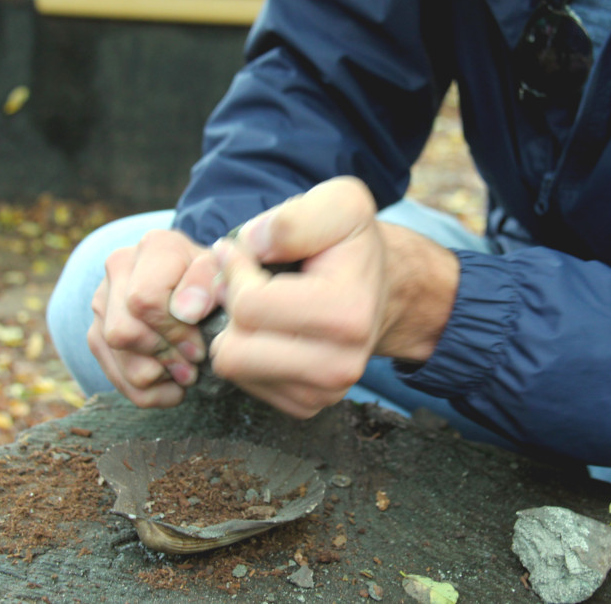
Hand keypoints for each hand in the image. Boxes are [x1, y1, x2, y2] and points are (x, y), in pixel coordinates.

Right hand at [87, 229, 220, 407]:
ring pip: (116, 356)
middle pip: (124, 332)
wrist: (204, 286)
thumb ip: (211, 284)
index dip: (175, 333)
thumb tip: (186, 310)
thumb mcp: (227, 278)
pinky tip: (173, 387)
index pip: (145, 301)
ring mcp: (103, 299)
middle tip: (194, 365)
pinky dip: (146, 392)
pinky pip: (112, 376)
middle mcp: (120, 266)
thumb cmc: (218, 283)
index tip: (200, 347)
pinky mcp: (97, 331)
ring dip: (155, 376)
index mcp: (156, 246)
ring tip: (186, 375)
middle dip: (164, 356)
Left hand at [210, 176, 458, 417]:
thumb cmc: (352, 244)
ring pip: (234, 370)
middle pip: (233, 353)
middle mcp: (340, 367)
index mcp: (347, 317)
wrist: (380, 288)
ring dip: (236, 332)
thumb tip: (249, 245)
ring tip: (263, 304)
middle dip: (230, 310)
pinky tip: (270, 328)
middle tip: (250, 283)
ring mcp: (323, 393)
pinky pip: (244, 384)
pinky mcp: (305, 405)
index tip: (248, 253)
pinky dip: (248, 352)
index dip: (234, 271)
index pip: (248, 307)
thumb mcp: (340, 204)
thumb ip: (294, 218)